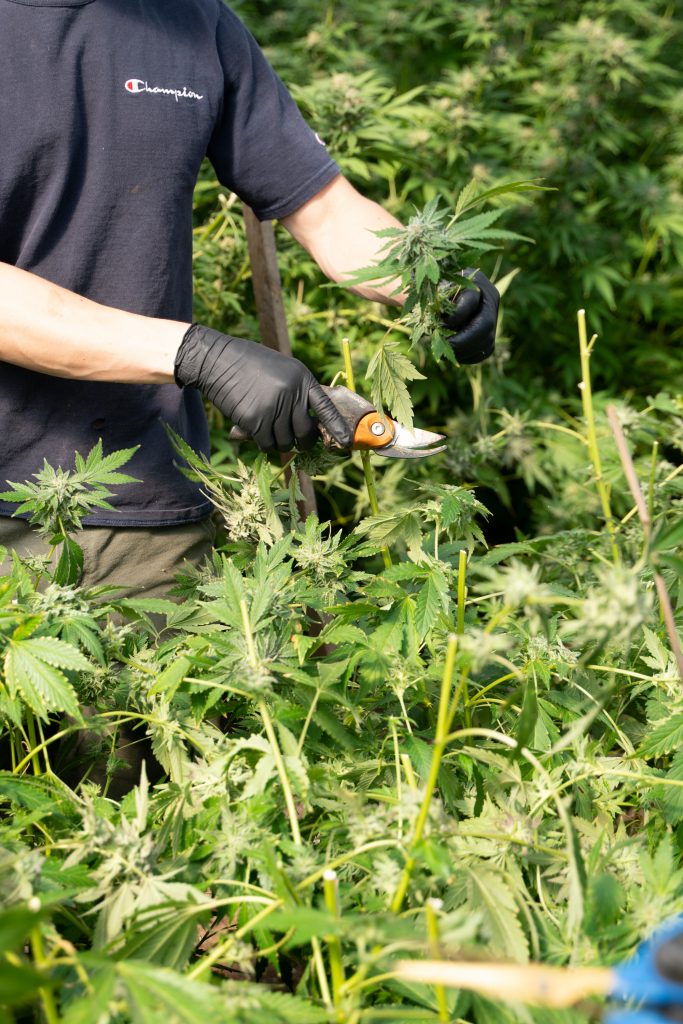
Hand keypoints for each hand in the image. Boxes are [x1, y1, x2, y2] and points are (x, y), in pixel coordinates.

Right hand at [174, 324, 352, 451]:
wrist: (217, 360)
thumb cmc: (249, 364)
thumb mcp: (281, 369)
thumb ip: (296, 391)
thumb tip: (307, 424)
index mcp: (301, 378)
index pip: (325, 407)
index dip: (336, 426)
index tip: (346, 441)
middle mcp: (291, 393)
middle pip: (306, 433)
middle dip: (303, 442)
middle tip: (297, 443)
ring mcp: (273, 408)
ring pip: (286, 443)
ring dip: (279, 443)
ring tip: (268, 430)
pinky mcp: (255, 420)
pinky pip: (266, 444)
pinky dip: (263, 444)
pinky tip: (255, 432)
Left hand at [440, 269, 499, 363]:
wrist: (440, 292)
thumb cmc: (433, 287)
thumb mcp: (433, 287)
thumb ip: (437, 299)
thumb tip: (443, 321)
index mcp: (478, 284)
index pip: (471, 304)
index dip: (455, 318)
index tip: (439, 325)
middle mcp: (491, 302)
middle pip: (485, 327)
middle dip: (463, 341)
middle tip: (443, 348)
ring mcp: (493, 320)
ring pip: (486, 343)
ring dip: (463, 352)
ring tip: (443, 353)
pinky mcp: (488, 336)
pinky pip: (482, 352)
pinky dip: (466, 357)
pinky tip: (450, 354)